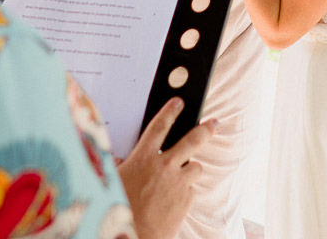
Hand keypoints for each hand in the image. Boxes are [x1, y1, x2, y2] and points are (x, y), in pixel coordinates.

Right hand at [118, 98, 214, 238]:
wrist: (134, 236)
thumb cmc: (119, 211)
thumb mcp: (112, 183)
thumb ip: (121, 167)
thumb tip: (121, 161)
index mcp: (143, 158)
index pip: (159, 126)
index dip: (170, 111)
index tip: (179, 101)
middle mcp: (164, 167)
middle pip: (192, 139)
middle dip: (206, 129)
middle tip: (214, 123)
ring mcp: (178, 183)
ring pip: (195, 167)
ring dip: (190, 169)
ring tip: (179, 177)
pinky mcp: (187, 200)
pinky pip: (191, 190)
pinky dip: (185, 192)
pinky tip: (173, 199)